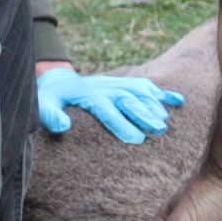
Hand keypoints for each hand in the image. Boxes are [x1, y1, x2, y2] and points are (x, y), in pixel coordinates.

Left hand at [35, 68, 184, 142]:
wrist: (59, 82)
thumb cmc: (50, 100)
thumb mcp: (42, 106)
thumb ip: (49, 115)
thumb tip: (62, 126)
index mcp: (88, 95)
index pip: (106, 109)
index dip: (121, 123)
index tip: (135, 139)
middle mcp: (106, 88)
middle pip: (128, 99)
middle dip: (143, 114)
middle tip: (158, 130)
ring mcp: (117, 84)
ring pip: (139, 91)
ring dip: (154, 104)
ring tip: (165, 122)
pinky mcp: (124, 84)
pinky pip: (146, 86)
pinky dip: (163, 93)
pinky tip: (179, 101)